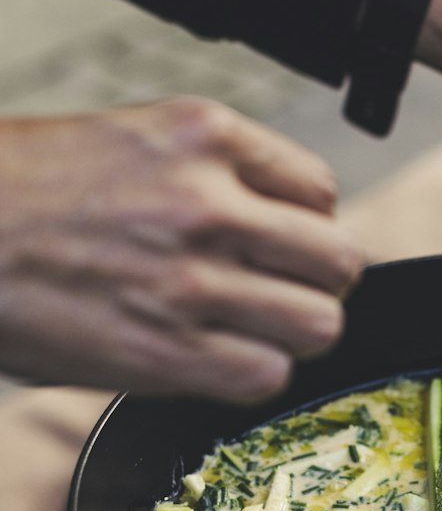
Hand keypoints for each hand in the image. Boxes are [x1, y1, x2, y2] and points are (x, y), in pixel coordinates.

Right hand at [0, 99, 363, 399]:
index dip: (304, 229)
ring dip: (289, 335)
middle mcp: (209, 202)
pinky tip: (213, 360)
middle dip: (313, 284)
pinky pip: (265, 375)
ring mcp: (191, 279)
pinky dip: (249, 375)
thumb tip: (281, 224)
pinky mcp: (165, 349)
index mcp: (205, 134)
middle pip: (340, 262)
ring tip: (246, 330)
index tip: (276, 247)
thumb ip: (214, 173)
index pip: (322, 193)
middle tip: (274, 294)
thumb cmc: (24, 188)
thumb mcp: (134, 139)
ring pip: (318, 324)